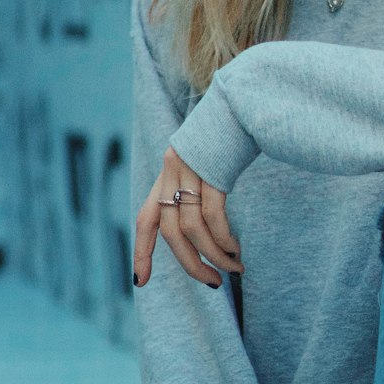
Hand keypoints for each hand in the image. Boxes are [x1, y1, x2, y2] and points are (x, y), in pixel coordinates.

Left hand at [133, 146, 242, 287]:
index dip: (141, 251)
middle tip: (212, 282)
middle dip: (190, 264)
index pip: (146, 218)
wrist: (242, 101)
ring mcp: (191, 170)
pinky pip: (213, 215)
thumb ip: (199, 188)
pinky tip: (236, 248)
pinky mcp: (212, 169)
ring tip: (234, 267)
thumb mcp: (206, 162)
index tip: (141, 282)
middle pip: (170, 232)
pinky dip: (223, 238)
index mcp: (167, 173)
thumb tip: (207, 230)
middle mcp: (172, 172)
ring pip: (192, 227)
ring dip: (214, 255)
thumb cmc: (229, 135)